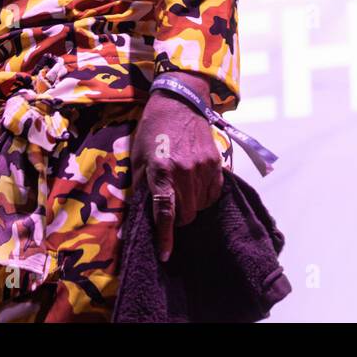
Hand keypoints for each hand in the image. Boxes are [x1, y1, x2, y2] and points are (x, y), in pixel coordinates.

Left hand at [130, 80, 223, 262]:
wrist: (180, 101)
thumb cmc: (153, 129)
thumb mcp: (139, 156)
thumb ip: (143, 184)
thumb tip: (143, 212)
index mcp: (162, 171)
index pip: (165, 213)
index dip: (166, 238)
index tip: (165, 256)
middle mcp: (185, 172)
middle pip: (186, 215)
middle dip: (177, 217)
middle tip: (170, 203)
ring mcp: (203, 167)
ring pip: (201, 207)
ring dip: (191, 206)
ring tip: (183, 190)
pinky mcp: (216, 163)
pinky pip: (214, 194)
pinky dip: (205, 196)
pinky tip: (196, 184)